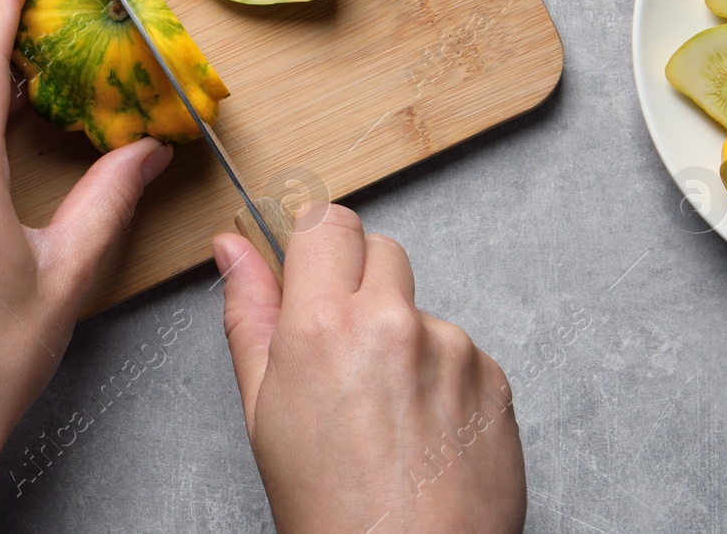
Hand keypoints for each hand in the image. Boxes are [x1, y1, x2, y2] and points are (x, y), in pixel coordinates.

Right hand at [214, 206, 524, 533]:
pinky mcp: (494, 378)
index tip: (314, 273)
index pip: (329, 221)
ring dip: (403, 338)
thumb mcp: (262, 408)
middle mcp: (392, 323)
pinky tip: (423, 428)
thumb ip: (249, 314)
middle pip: (381, 250)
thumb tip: (232, 247)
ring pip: (420, 307)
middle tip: (345, 352)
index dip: (318, 244)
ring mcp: (453, 349)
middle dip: (360, 285)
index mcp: (322, 324)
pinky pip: (462, 352)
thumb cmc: (327, 506)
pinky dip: (443, 378)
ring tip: (386, 411)